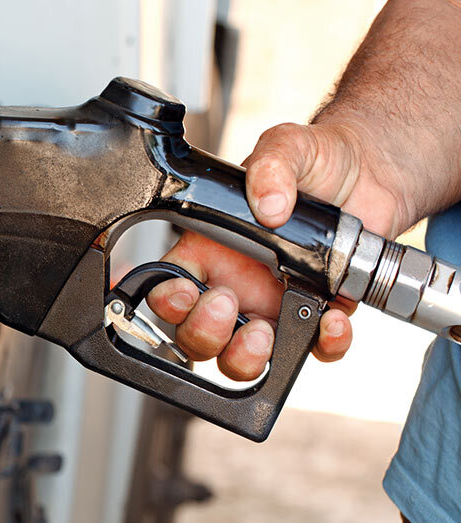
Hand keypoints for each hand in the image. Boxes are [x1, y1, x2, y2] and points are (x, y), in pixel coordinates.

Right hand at [147, 122, 409, 379]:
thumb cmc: (317, 162)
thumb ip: (271, 164)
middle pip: (196, 336)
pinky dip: (324, 345)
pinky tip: (332, 319)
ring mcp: (272, 306)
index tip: (185, 291)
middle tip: (227, 306)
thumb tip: (267, 203)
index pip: (168, 288)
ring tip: (264, 335)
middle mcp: (233, 284)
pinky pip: (312, 349)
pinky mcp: (316, 315)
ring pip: (241, 359)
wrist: (373, 173)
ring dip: (244, 357)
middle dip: (204, 333)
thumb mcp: (287, 146)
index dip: (167, 300)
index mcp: (209, 249)